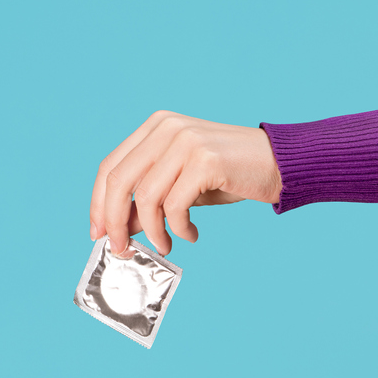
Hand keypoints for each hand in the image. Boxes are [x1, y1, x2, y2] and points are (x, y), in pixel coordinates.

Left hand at [89, 113, 281, 255]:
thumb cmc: (228, 176)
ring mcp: (185, 140)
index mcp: (155, 127)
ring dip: (152, 232)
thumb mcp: (178, 187)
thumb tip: (115, 229)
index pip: (109, 167)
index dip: (98, 205)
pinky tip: (192, 234)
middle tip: (121, 250)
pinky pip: (175, 206)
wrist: (279, 164)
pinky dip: (178, 229)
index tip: (99, 235)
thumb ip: (145, 202)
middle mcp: (166, 128)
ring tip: (166, 246)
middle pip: (118, 182)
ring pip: (145, 198)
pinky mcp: (205, 159)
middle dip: (114, 223)